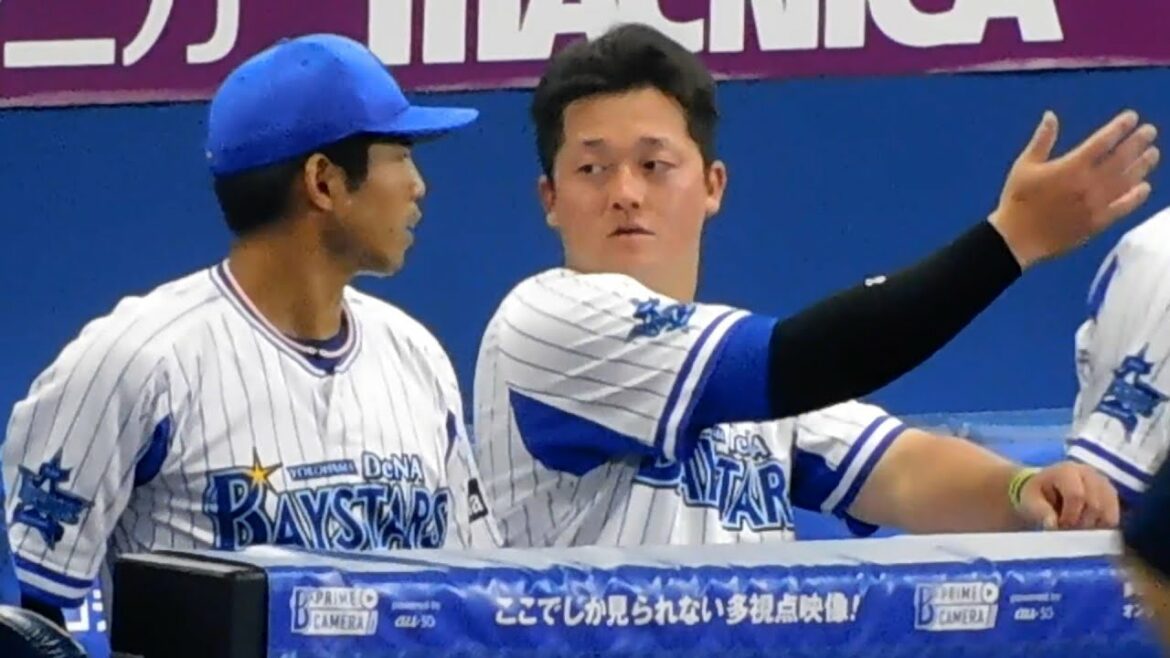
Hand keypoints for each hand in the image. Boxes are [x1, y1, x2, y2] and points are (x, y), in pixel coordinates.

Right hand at [990, 110, 1159, 268]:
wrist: (1016, 238)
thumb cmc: (1017, 199)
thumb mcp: (1024, 166)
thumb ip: (1042, 140)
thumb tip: (1051, 115)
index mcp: (1070, 167)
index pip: (1102, 141)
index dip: (1119, 127)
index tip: (1131, 117)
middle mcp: (1088, 183)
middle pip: (1120, 159)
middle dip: (1137, 142)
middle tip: (1150, 131)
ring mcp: (1095, 204)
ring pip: (1126, 181)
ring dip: (1142, 166)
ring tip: (1153, 153)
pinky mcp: (1097, 222)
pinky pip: (1122, 207)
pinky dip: (1136, 197)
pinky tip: (1144, 187)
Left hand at [1015, 461, 1120, 530]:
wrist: (1045, 487)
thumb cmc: (1037, 493)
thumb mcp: (1030, 500)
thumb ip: (1040, 511)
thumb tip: (1052, 524)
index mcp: (1066, 470)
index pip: (1077, 495)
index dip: (1070, 516)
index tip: (1060, 525)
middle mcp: (1088, 472)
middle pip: (1095, 505)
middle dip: (1081, 523)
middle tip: (1068, 529)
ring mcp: (1103, 482)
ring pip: (1108, 512)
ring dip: (1093, 526)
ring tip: (1077, 526)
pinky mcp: (1111, 493)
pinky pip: (1114, 515)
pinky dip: (1102, 525)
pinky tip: (1088, 525)